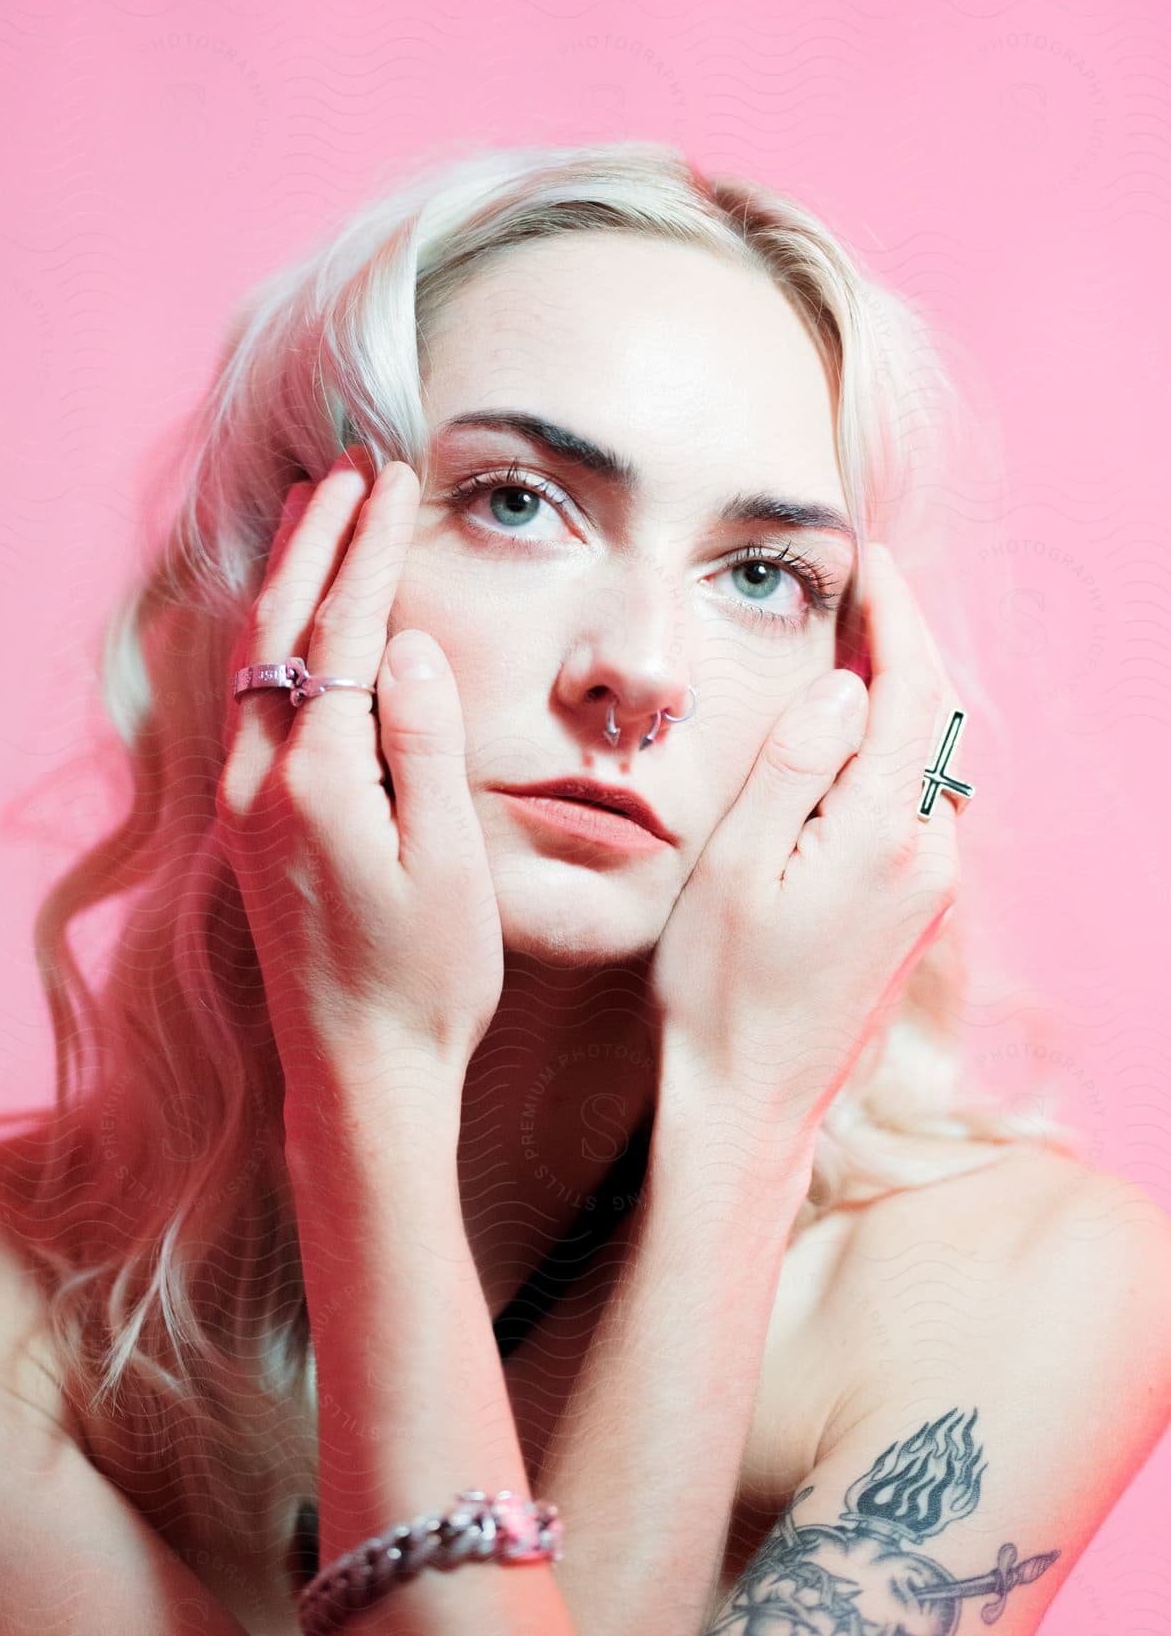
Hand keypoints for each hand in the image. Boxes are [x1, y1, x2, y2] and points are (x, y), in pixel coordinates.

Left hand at [215, 446, 504, 1111]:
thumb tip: (411, 645)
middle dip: (317, 539)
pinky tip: (280, 610)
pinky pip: (243, 696)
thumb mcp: (449, 865)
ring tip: (311, 508)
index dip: (371, 550)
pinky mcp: (242, 821)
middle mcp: (260, 782)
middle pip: (280, 626)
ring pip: (248, 657)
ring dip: (282, 575)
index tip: (392, 479)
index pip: (346, 634)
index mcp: (318, 784)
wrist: (358, 1071)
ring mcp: (241, 801)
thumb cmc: (426, 978)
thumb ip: (424, 747)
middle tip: (348, 466)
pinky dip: (264, 632)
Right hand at [647, 540, 964, 1135]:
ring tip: (845, 649)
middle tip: (858, 589)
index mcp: (885, 833)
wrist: (750, 1097)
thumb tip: (848, 684)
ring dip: (897, 696)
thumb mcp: (738, 861)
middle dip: (904, 642)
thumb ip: (798, 762)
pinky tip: (844, 743)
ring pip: (928, 759)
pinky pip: (914, 801)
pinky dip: (890, 751)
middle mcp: (927, 855)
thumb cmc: (722, 984)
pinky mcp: (913, 908)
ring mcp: (928, 886)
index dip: (897, 614)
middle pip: (935, 717)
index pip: (914, 689)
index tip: (870, 560)